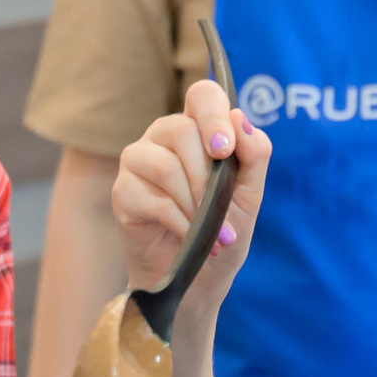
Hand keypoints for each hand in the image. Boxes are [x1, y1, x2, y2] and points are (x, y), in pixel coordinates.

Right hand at [114, 81, 268, 313]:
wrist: (199, 280)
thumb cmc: (223, 232)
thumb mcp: (250, 195)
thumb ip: (253, 155)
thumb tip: (240, 119)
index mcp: (198, 129)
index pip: (202, 95)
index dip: (213, 115)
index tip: (224, 150)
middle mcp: (164, 137)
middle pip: (182, 130)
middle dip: (207, 178)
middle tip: (222, 213)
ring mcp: (138, 161)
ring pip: (165, 164)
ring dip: (194, 204)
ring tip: (210, 233)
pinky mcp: (123, 192)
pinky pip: (152, 197)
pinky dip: (179, 222)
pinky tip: (190, 239)